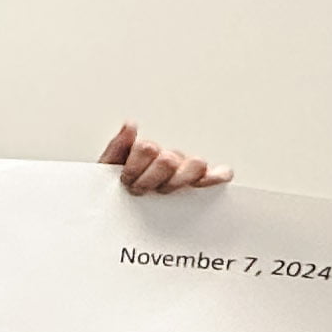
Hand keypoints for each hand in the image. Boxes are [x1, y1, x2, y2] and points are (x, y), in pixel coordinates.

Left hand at [103, 122, 231, 194]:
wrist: (118, 206)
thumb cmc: (118, 188)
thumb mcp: (109, 167)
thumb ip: (117, 146)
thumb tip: (130, 125)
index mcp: (148, 151)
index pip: (147, 148)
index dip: (133, 168)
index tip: (125, 181)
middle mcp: (170, 157)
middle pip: (168, 160)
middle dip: (150, 179)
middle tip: (139, 190)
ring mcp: (186, 169)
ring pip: (196, 164)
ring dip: (178, 181)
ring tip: (163, 191)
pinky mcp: (202, 182)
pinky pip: (221, 173)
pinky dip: (218, 175)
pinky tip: (211, 181)